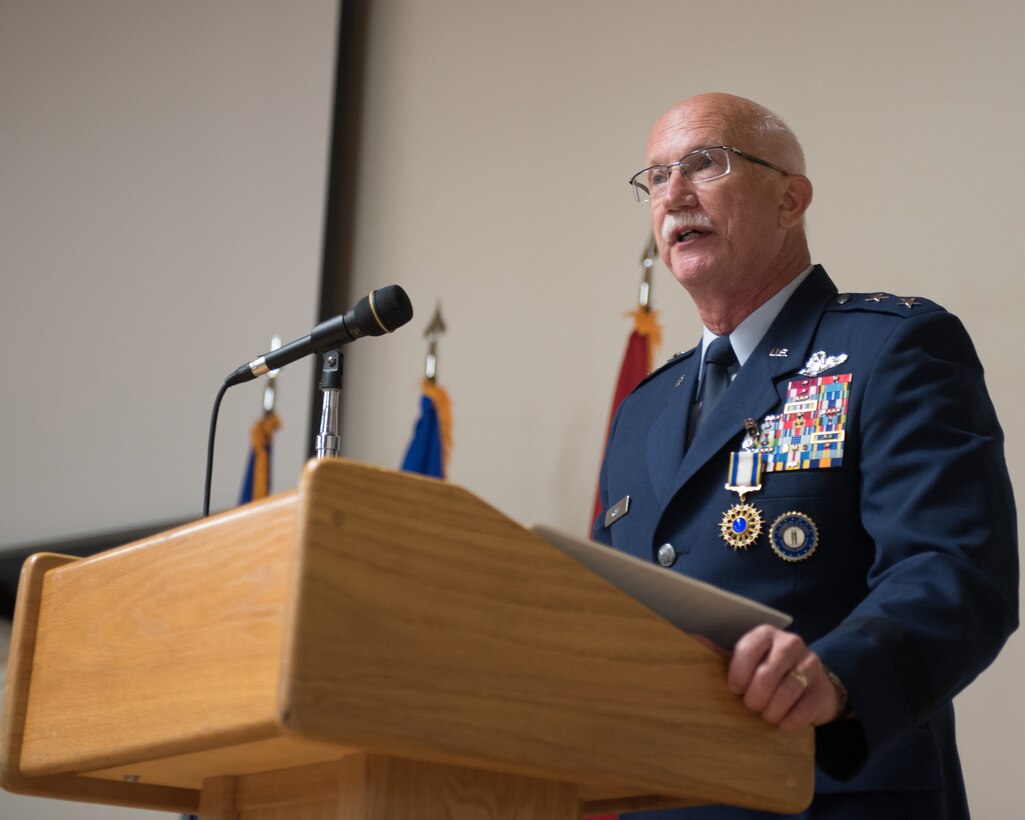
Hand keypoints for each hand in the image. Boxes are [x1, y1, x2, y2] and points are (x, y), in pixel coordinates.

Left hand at [727, 624, 841, 730]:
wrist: (809, 686)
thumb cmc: (767, 672)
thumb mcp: (745, 660)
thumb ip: (720, 653)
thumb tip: (694, 639)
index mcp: (766, 634)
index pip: (748, 650)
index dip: (738, 675)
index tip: (735, 689)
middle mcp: (790, 643)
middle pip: (766, 675)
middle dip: (754, 698)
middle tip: (751, 706)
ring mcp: (810, 665)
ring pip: (785, 693)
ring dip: (770, 712)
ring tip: (765, 715)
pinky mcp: (823, 690)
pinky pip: (802, 711)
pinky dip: (788, 722)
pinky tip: (782, 722)